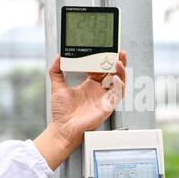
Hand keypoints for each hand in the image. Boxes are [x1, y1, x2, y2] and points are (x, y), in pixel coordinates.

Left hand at [34, 51, 126, 169]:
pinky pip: (118, 95)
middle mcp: (99, 90)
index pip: (101, 69)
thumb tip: (59, 57)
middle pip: (113, 73)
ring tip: (119, 61)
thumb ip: (56, 71)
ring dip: (122, 71)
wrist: (62, 128)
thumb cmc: (62, 112)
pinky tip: (117, 78)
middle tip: (119, 51)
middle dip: (118, 61)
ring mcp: (105, 98)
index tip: (105, 50)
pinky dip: (120, 86)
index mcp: (90, 85)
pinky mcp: (108, 107)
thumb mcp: (57, 86)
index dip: (105, 59)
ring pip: (119, 82)